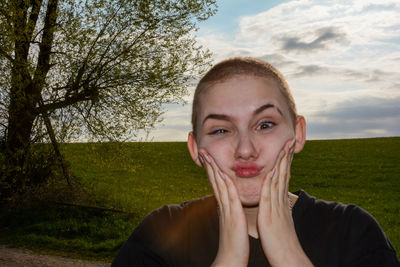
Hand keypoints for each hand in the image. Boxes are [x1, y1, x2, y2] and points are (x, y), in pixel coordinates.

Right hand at [199, 150, 248, 266]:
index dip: (212, 170)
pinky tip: (223, 173)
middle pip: (214, 180)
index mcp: (225, 206)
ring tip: (207, 155)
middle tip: (202, 150)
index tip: (208, 157)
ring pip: (219, 184)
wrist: (230, 260)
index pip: (217, 184)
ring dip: (213, 169)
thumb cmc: (234, 243)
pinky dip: (226, 183)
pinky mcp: (233, 215)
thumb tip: (230, 207)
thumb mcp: (232, 224)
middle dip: (209, 164)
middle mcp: (223, 205)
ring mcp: (227, 209)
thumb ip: (230, 213)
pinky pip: (229, 196)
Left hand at [257, 139, 312, 266]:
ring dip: (282, 162)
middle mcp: (280, 202)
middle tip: (291, 139)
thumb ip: (277, 212)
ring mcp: (277, 208)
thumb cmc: (281, 243)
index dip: (285, 162)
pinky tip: (274, 168)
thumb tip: (277, 206)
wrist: (288, 260)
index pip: (283, 177)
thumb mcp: (278, 223)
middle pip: (285, 174)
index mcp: (280, 203)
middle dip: (287, 156)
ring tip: (285, 146)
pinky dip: (273, 180)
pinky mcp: (271, 215)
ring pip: (280, 180)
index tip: (287, 148)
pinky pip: (271, 195)